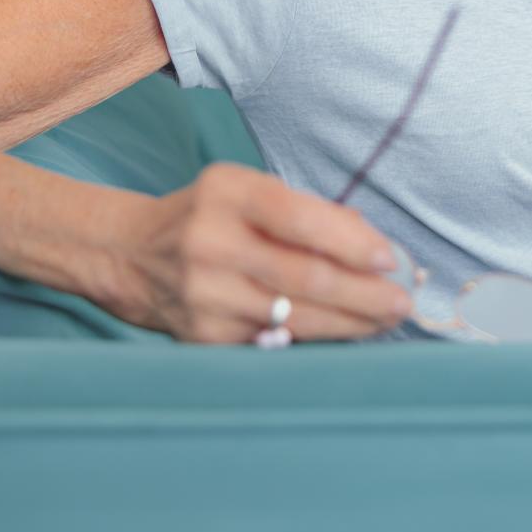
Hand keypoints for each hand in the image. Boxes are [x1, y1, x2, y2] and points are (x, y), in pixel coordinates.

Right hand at [102, 162, 412, 342]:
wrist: (128, 254)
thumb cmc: (209, 215)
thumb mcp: (247, 191)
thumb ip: (305, 212)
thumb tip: (373, 245)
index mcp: (228, 193)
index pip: (301, 220)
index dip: (353, 243)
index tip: (391, 259)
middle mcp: (211, 243)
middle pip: (306, 277)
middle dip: (365, 294)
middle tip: (402, 302)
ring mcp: (205, 294)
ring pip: (295, 316)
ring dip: (351, 323)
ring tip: (385, 320)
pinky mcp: (203, 335)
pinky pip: (273, 339)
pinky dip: (316, 338)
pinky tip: (345, 334)